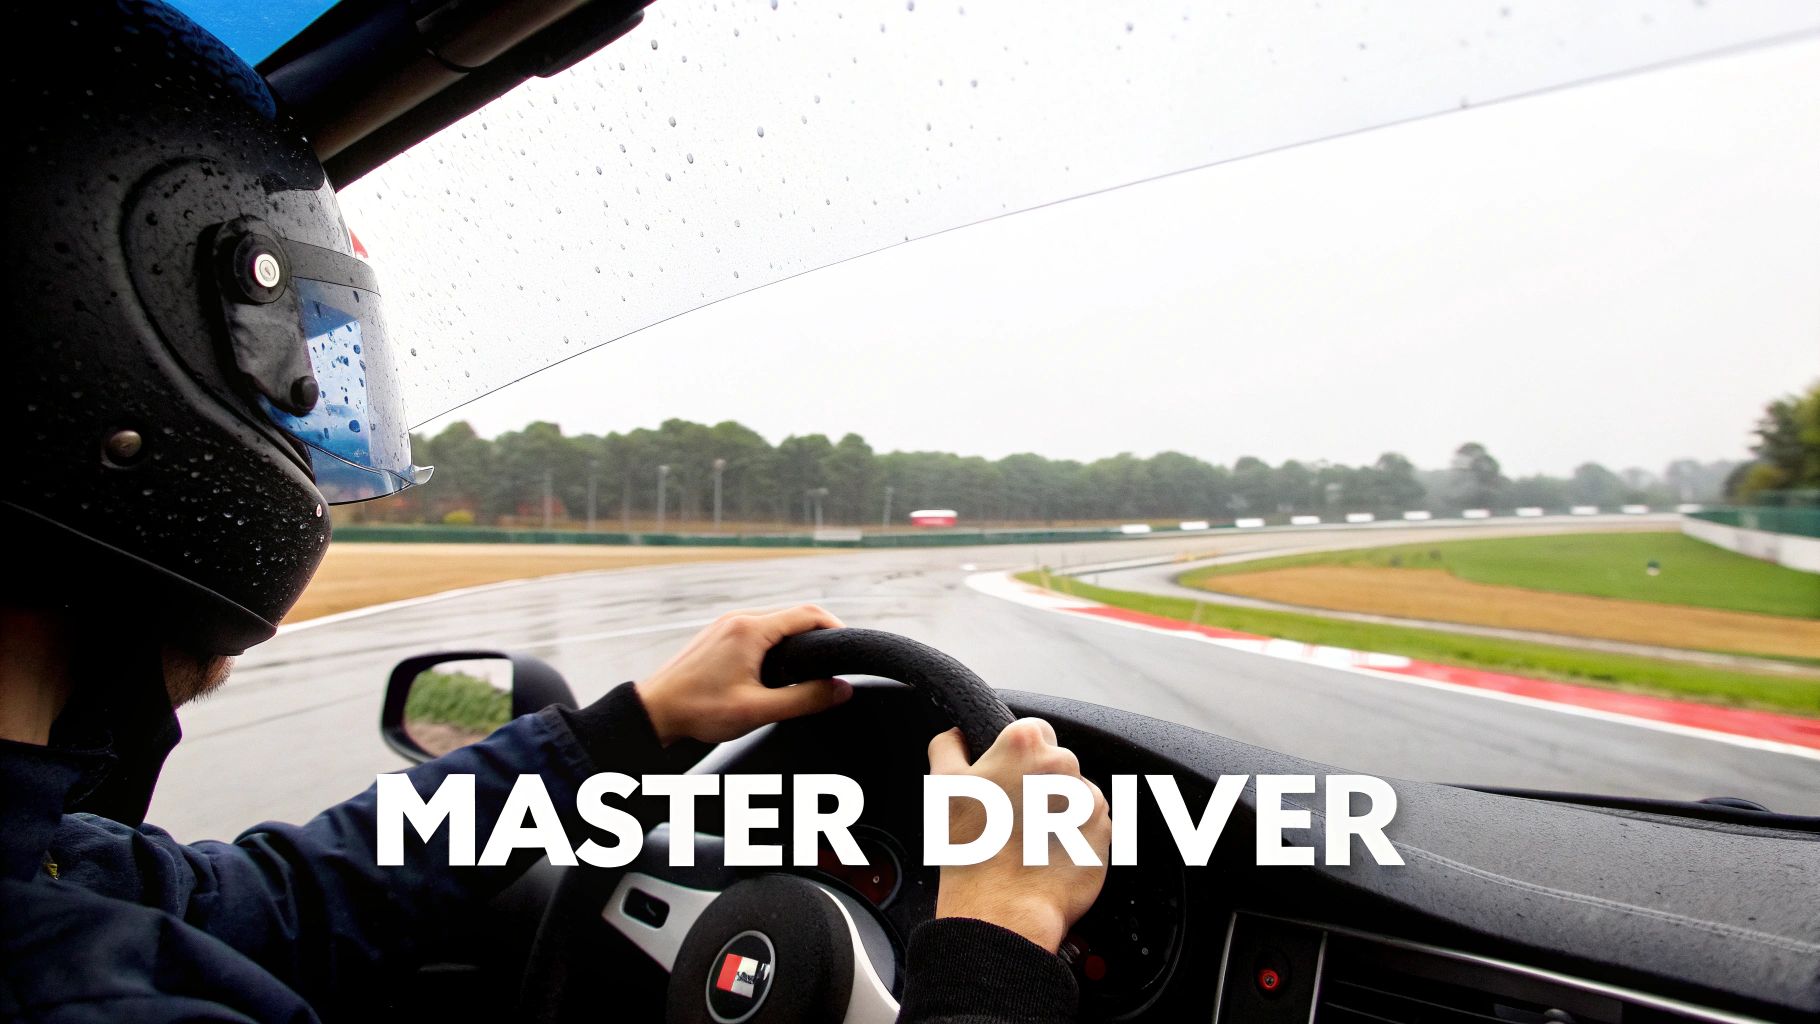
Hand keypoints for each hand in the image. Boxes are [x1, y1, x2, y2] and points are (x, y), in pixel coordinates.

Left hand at [635, 605, 850, 744]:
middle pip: (794, 615)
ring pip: (776, 621)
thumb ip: (804, 700)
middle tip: (835, 662)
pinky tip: (779, 668)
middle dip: (819, 635)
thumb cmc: (698, 710)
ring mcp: (726, 624)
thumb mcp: (757, 711)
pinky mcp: (719, 635)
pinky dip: (777, 642)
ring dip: (797, 638)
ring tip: (811, 667)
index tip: (850, 649)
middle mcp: (739, 618)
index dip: (837, 628)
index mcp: (750, 629)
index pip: (809, 614)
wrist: (654, 711)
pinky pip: (758, 628)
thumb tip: (842, 690)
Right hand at [927, 719, 1109, 952]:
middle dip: (1038, 783)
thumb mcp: (943, 787)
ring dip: (1057, 809)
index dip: (1018, 756)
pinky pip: (1090, 822)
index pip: (1033, 730)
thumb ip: (949, 746)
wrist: (1003, 909)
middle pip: (1056, 761)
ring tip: (1029, 840)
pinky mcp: (1105, 829)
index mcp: (1025, 744)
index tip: (1007, 779)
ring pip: (1073, 792)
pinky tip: (1047, 853)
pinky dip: (1074, 833)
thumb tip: (958, 734)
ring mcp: (1088, 797)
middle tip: (1012, 816)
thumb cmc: (971, 850)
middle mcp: (1064, 764)